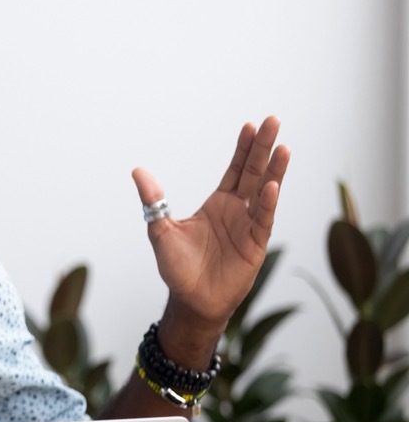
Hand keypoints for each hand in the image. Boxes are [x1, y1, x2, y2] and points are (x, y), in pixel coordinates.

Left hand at [132, 116, 290, 336]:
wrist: (191, 301)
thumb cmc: (178, 269)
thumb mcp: (160, 230)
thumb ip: (154, 201)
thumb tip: (138, 171)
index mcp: (218, 204)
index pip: (234, 170)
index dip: (243, 148)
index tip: (250, 126)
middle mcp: (237, 211)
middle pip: (253, 173)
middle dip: (263, 148)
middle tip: (273, 121)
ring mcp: (249, 226)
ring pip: (265, 192)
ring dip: (274, 170)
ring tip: (284, 147)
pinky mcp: (255, 245)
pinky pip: (263, 219)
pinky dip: (268, 203)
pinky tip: (272, 185)